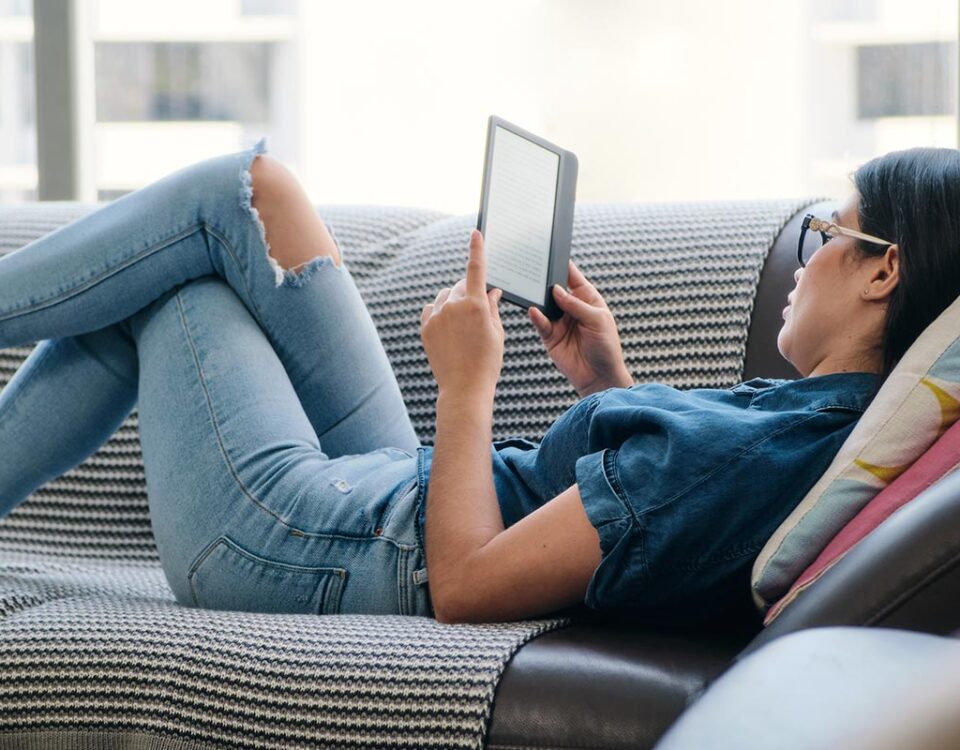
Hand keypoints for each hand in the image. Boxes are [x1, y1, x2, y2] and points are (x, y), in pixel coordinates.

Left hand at [420, 229, 503, 399]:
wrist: (464, 387)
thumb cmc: (487, 361)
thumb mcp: (497, 333)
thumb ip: (493, 307)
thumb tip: (492, 290)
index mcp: (476, 305)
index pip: (476, 269)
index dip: (476, 249)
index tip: (475, 233)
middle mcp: (453, 306)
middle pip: (460, 285)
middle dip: (469, 291)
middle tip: (479, 308)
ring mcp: (437, 316)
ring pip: (445, 297)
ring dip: (454, 301)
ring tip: (463, 323)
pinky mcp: (425, 328)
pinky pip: (432, 309)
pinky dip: (440, 312)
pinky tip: (448, 326)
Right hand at [529, 259, 631, 397]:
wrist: (599, 376)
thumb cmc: (606, 347)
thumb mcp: (597, 320)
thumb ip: (576, 305)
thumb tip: (556, 290)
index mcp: (587, 299)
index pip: (573, 277)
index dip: (563, 266)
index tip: (552, 254)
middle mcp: (571, 308)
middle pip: (554, 289)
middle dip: (545, 281)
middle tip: (535, 272)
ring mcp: (559, 321)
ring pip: (545, 305)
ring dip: (538, 299)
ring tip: (531, 290)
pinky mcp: (550, 336)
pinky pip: (540, 323)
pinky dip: (536, 317)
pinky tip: (534, 311)